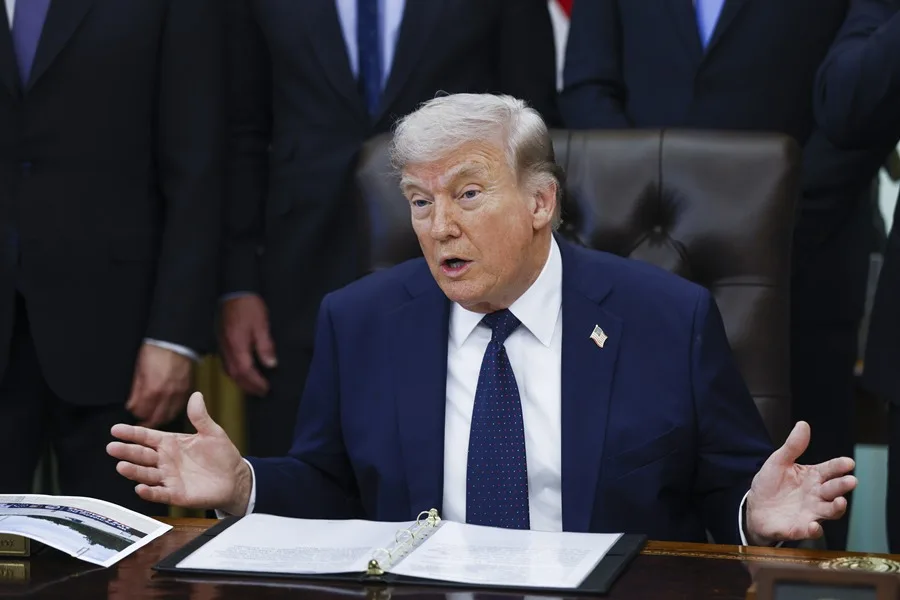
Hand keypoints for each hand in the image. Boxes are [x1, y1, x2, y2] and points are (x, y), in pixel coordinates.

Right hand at [108, 392, 252, 514]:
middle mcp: (166, 460)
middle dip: (127, 451)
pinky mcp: (176, 494)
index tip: (116, 430)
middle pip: (142, 455)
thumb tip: (196, 395)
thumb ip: (200, 416)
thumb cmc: (221, 455)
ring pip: (146, 474)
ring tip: (122, 466)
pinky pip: (160, 493)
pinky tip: (140, 488)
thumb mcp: (212, 432)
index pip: (147, 437)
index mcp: (171, 443)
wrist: (235, 479)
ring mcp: (169, 477)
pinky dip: (149, 492)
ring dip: (134, 471)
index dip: (132, 433)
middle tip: (112, 447)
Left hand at [125, 344, 192, 428]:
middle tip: (139, 420)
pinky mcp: (186, 391)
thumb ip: (136, 389)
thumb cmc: (155, 352)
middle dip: (145, 420)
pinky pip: (178, 408)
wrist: (176, 343)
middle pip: (154, 419)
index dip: (133, 411)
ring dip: (158, 418)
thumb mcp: (139, 369)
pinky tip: (164, 409)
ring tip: (151, 417)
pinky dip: (170, 412)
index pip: (140, 412)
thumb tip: (132, 402)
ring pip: (168, 416)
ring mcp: (178, 394)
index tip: (131, 409)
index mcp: (152, 390)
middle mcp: (166, 395)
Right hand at [219, 294, 276, 395]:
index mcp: (237, 346)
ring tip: (253, 387)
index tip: (267, 389)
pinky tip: (242, 372)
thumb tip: (271, 364)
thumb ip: (265, 346)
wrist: (233, 291)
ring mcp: (222, 346)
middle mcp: (227, 349)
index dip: (256, 383)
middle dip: (249, 386)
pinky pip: (225, 364)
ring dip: (241, 382)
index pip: (246, 371)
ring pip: (229, 371)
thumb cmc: (249, 307)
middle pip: (236, 375)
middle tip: (262, 392)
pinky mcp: (221, 342)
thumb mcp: (262, 325)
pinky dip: (234, 373)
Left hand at [745, 421, 856, 544]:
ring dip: (837, 507)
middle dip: (843, 485)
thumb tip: (803, 424)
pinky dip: (814, 529)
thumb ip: (793, 446)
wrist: (755, 508)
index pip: (830, 470)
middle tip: (850, 480)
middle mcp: (816, 495)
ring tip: (840, 501)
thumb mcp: (778, 462)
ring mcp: (810, 512)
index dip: (839, 466)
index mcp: (813, 477)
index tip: (848, 462)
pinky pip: (810, 531)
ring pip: (830, 511)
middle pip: (834, 490)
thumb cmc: (770, 484)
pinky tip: (813, 524)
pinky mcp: (799, 528)